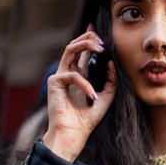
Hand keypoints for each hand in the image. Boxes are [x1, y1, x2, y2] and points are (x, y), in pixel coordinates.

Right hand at [42, 26, 116, 161]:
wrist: (73, 135)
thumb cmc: (86, 121)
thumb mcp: (105, 99)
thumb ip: (110, 83)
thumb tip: (111, 64)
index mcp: (78, 76)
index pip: (82, 52)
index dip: (88, 38)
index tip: (96, 29)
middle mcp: (68, 73)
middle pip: (75, 46)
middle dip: (88, 38)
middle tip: (102, 40)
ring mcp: (59, 76)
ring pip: (70, 50)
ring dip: (85, 45)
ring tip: (100, 48)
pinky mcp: (54, 83)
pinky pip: (72, 75)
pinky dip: (84, 84)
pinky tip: (92, 96)